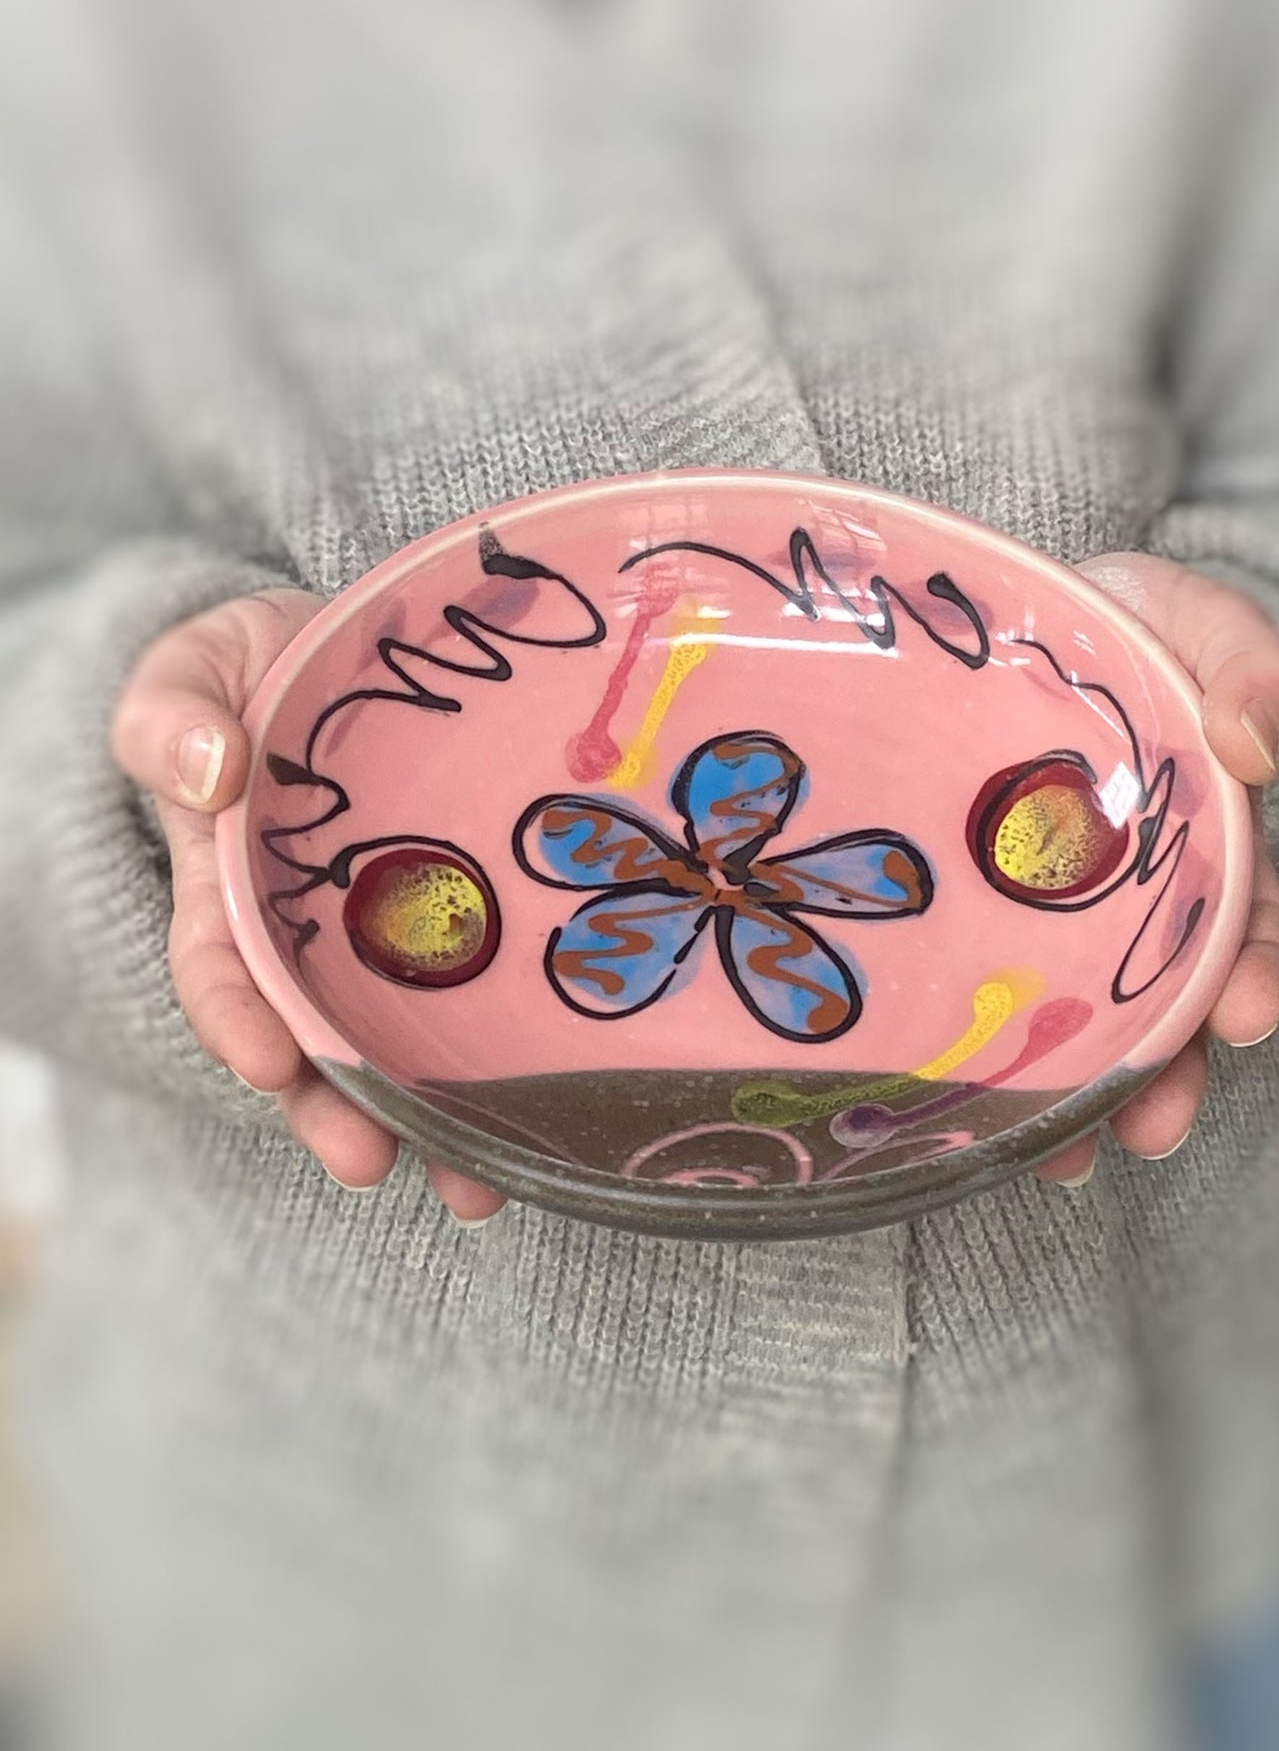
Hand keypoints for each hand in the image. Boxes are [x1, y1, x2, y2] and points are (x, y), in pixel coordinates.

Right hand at [110, 590, 506, 1222]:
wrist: (349, 644)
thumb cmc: (257, 666)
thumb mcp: (192, 668)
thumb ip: (172, 716)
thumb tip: (206, 770)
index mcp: (231, 886)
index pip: (218, 968)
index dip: (238, 1021)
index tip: (268, 1066)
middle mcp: (311, 932)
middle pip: (314, 1042)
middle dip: (338, 1112)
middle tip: (371, 1161)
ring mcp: (395, 933)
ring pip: (406, 1043)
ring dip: (436, 1120)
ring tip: (479, 1185)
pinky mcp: (476, 918)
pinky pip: (489, 994)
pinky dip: (512, 1061)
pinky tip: (553, 1112)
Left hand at [1032, 554, 1278, 1186]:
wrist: (985, 620)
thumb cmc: (1104, 624)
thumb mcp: (1189, 621)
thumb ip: (1246, 664)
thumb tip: (1254, 744)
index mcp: (1199, 838)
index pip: (1247, 918)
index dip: (1254, 971)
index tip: (1244, 1017)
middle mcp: (1130, 896)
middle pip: (1163, 999)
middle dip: (1169, 1071)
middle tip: (1155, 1124)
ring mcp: (1040, 918)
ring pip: (1074, 1022)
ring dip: (1081, 1097)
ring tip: (1067, 1157)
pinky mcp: (964, 925)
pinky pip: (976, 1005)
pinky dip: (984, 1069)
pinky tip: (969, 1123)